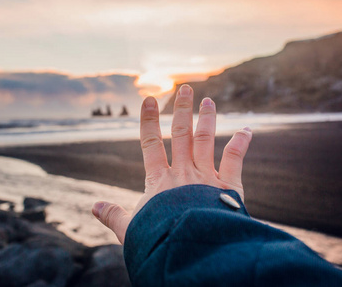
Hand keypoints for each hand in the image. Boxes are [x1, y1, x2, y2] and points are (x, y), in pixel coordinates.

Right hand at [92, 84, 251, 243]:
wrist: (191, 253)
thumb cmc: (159, 242)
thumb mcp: (130, 230)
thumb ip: (113, 216)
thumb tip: (93, 207)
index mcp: (159, 181)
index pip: (150, 144)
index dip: (148, 121)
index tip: (148, 100)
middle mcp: (183, 173)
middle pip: (181, 134)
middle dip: (182, 110)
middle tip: (186, 89)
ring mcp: (206, 177)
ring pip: (206, 140)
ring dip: (207, 119)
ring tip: (208, 101)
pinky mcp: (228, 187)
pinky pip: (234, 159)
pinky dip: (241, 143)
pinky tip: (247, 130)